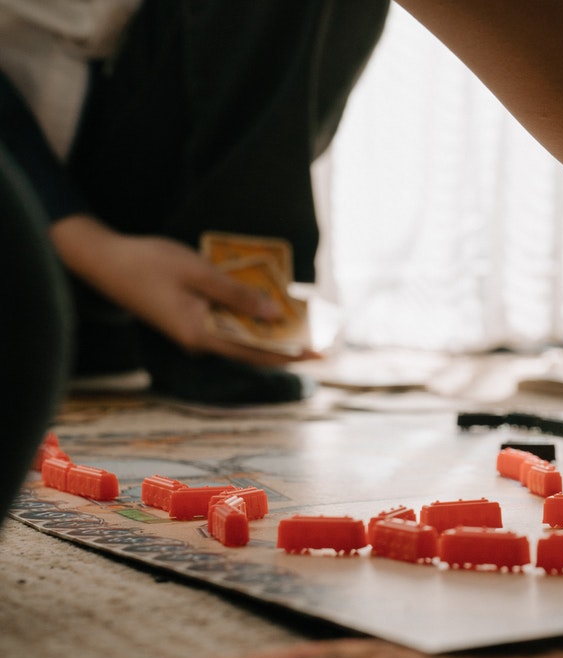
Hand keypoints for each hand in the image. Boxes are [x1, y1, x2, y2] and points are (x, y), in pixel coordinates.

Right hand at [49, 215, 317, 366]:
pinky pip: (227, 321)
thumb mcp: (199, 273)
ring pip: (241, 334)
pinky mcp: (190, 320)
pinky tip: (267, 301)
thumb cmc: (149, 263)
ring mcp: (194, 331)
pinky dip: (248, 313)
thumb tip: (274, 315)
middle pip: (252, 347)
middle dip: (287, 341)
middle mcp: (200, 341)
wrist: (104, 260)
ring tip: (302, 317)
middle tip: (321, 335)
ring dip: (269, 326)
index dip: (292, 354)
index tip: (321, 355)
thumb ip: (237, 295)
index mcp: (201, 335)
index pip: (256, 353)